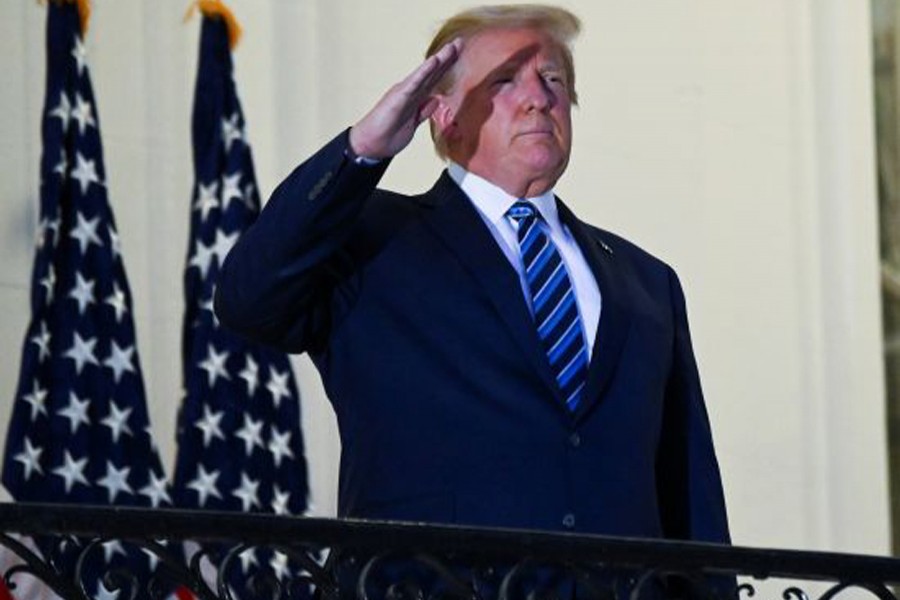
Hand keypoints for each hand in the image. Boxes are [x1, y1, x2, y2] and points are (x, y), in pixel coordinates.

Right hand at [349, 38, 461, 158]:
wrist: (371, 145)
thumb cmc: (389, 135)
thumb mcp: (414, 123)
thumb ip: (424, 110)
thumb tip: (435, 99)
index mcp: (415, 97)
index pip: (434, 79)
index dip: (447, 67)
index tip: (459, 54)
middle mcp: (410, 91)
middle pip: (432, 73)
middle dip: (447, 58)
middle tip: (460, 42)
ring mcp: (404, 93)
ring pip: (425, 74)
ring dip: (439, 60)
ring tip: (451, 47)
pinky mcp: (398, 98)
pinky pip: (413, 83)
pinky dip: (424, 72)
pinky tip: (433, 61)